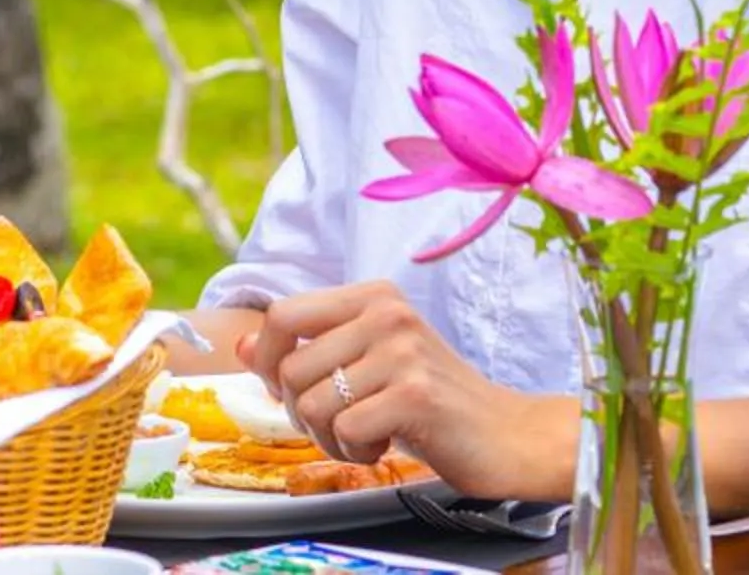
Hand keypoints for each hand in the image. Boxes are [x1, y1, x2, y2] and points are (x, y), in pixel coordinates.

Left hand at [242, 280, 571, 502]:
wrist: (509, 435)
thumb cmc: (433, 401)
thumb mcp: (369, 363)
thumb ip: (309, 349)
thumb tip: (239, 346)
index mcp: (373, 296)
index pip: (282, 315)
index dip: (266, 359)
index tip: (285, 388)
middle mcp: (386, 313)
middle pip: (290, 368)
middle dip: (300, 412)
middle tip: (339, 424)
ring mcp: (402, 351)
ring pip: (312, 404)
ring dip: (328, 438)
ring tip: (365, 436)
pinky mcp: (414, 394)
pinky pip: (343, 431)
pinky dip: (354, 453)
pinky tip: (384, 446)